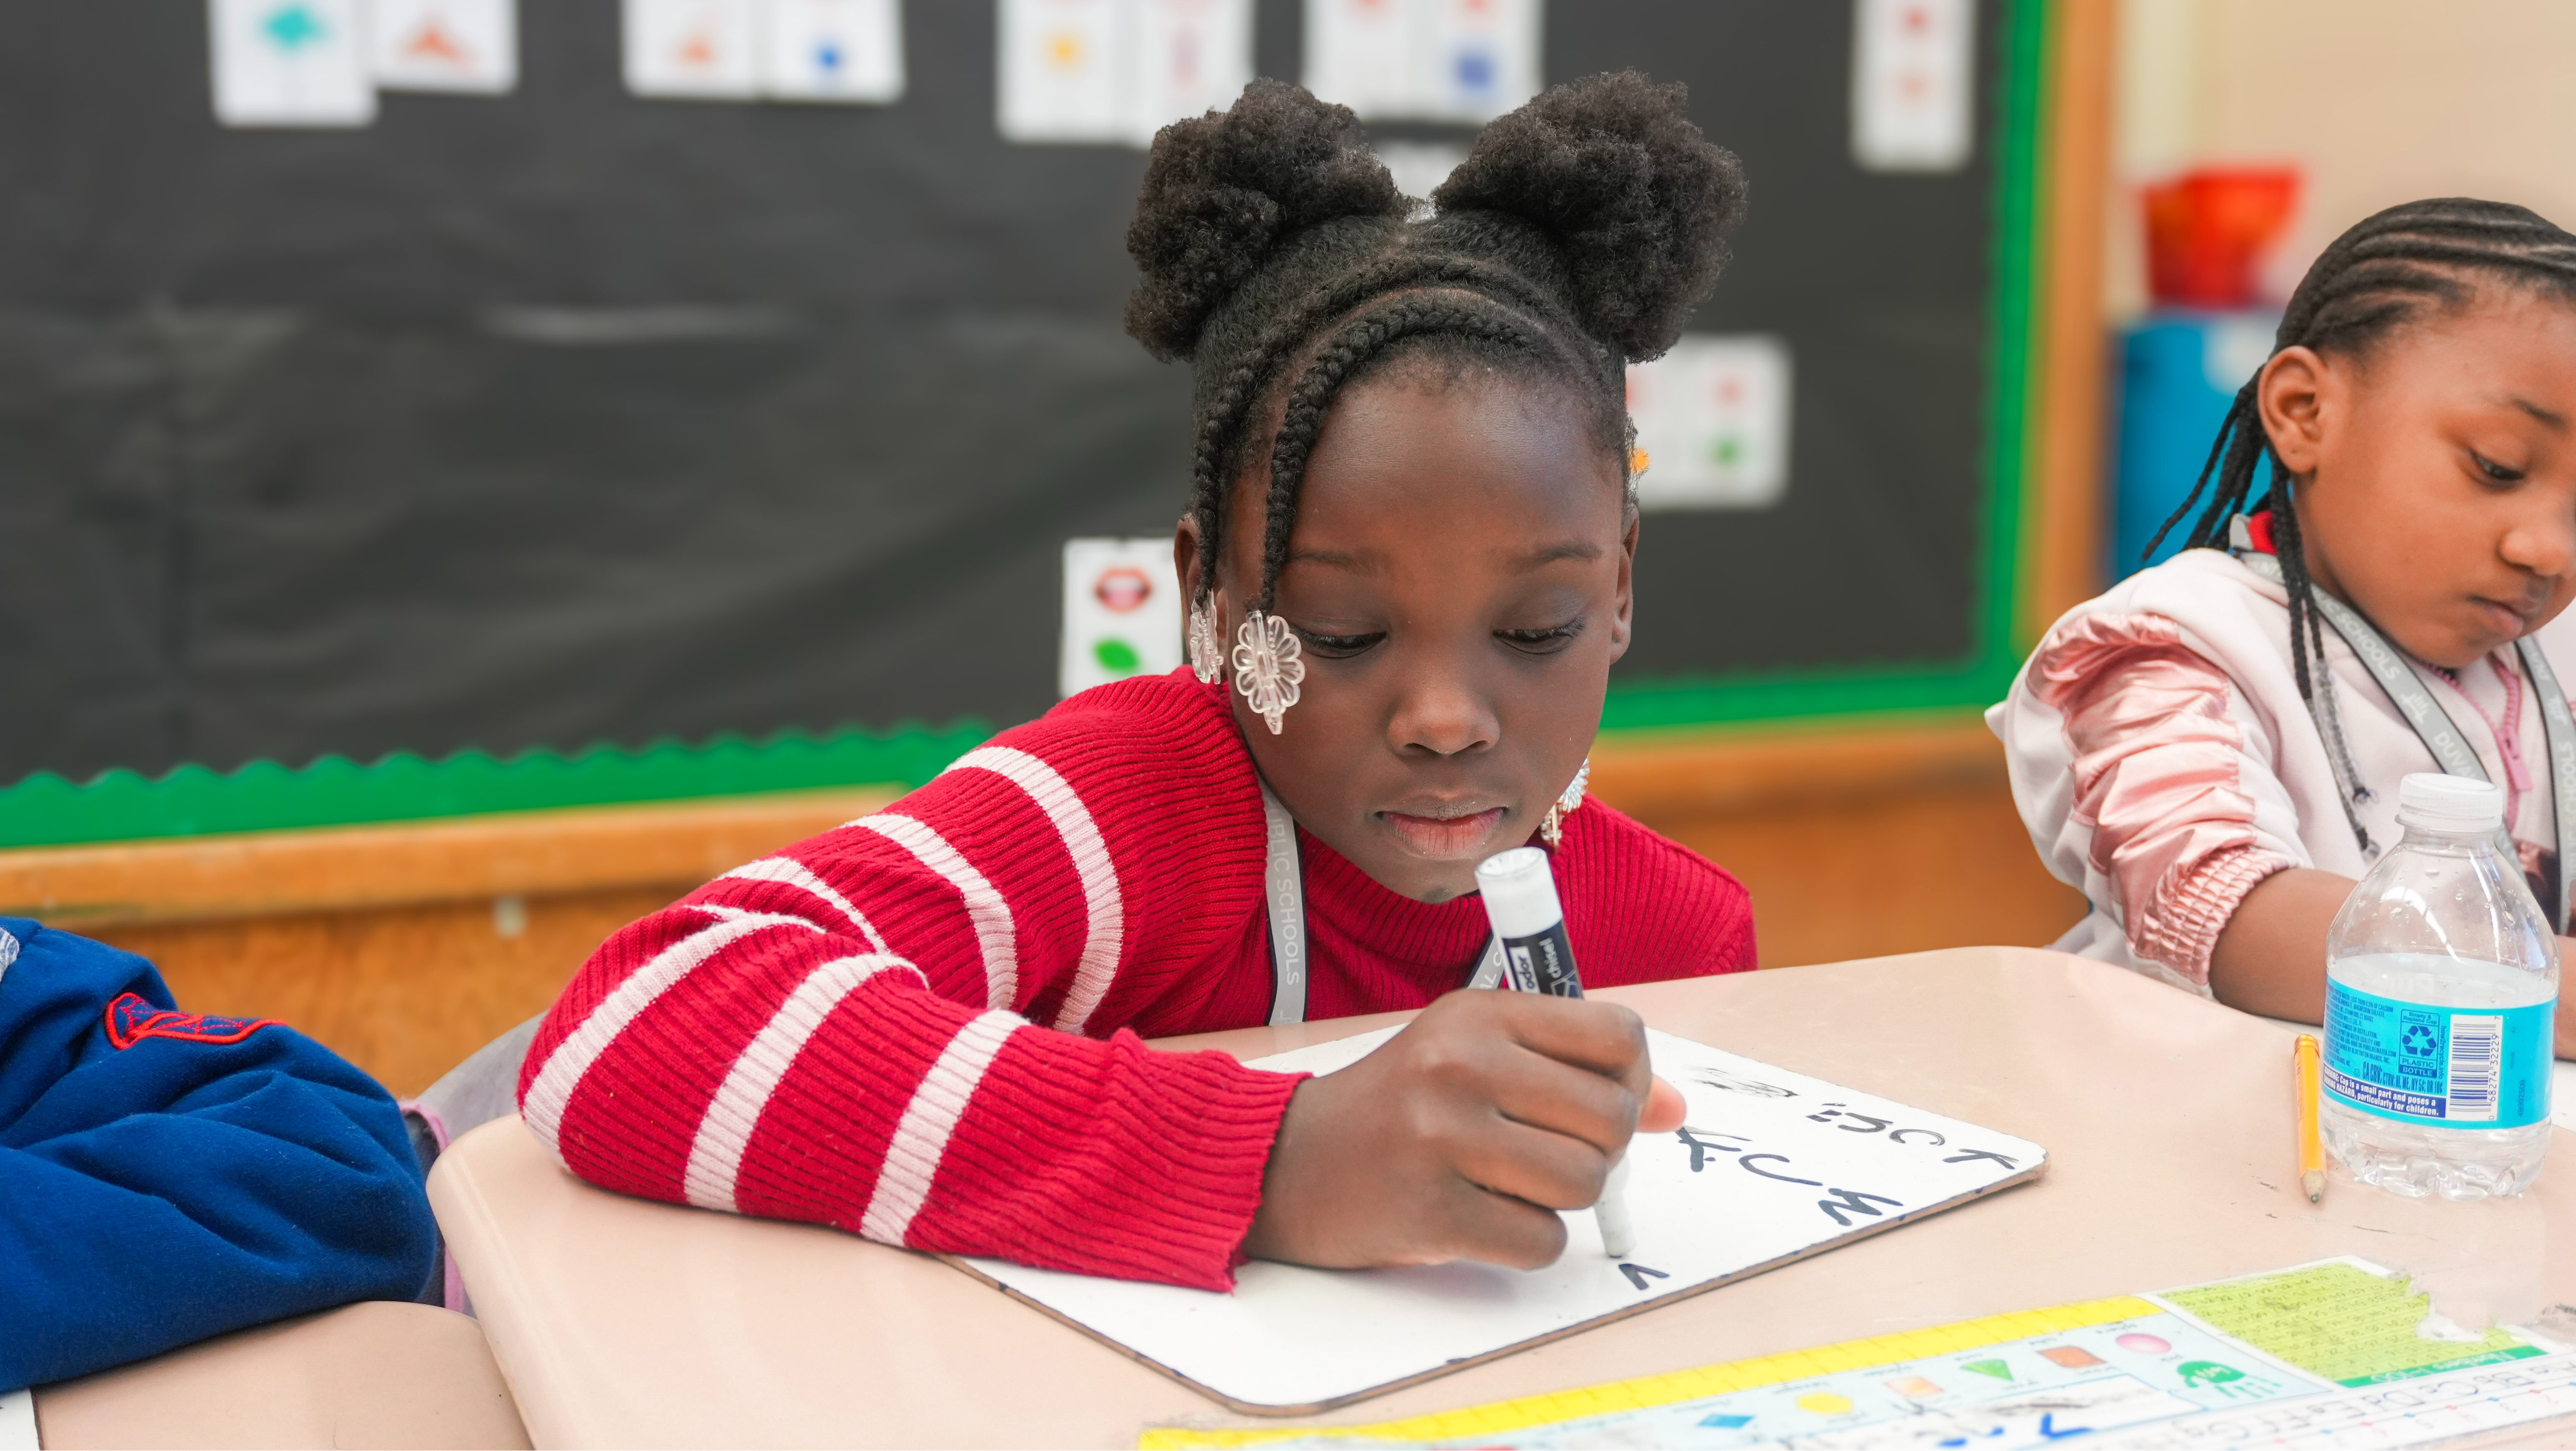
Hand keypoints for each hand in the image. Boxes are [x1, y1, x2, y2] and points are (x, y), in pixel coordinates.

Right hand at [1240, 989, 1687, 1270]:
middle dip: (1598, 1152)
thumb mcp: (1473, 1057)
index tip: (1599, 1105)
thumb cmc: (1394, 1107)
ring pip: (1583, 1183)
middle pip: (1610, 1118)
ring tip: (1508, 1186)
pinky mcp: (1432, 1211)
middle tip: (1546, 1156)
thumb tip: (1671, 1108)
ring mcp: (1443, 1137)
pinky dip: (1525, 1242)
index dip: (1631, 1080)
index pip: (1616, 1035)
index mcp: (1478, 1015)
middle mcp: (1461, 1065)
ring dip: (1560, 1200)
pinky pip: (1540, 1241)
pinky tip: (1480, 1220)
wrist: (1283, 1162)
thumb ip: (1571, 1073)